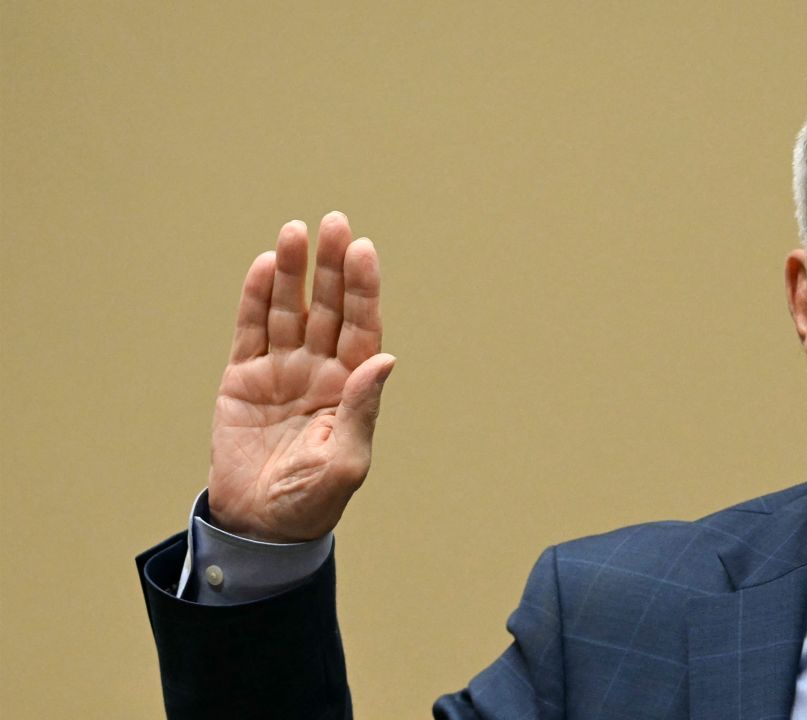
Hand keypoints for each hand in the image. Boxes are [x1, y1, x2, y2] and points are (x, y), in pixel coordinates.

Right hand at [207, 211, 394, 541]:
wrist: (259, 526)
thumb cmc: (312, 500)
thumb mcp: (346, 461)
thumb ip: (362, 409)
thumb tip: (384, 359)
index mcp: (352, 387)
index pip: (362, 326)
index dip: (363, 288)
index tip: (363, 250)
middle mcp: (320, 370)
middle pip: (329, 307)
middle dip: (332, 266)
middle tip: (335, 222)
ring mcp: (282, 370)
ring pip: (289, 310)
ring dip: (293, 272)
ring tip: (295, 232)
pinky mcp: (244, 378)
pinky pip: (251, 330)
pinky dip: (256, 298)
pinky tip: (266, 265)